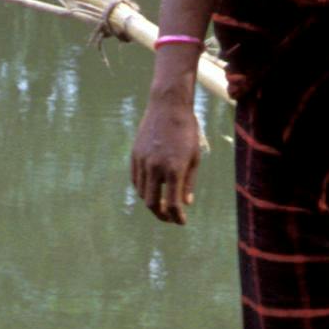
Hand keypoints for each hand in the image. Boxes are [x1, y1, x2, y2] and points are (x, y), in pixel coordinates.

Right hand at [130, 84, 204, 223]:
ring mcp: (142, 161)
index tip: (181, 222)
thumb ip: (188, 183)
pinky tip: (151, 191)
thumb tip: (185, 204)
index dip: (177, 217)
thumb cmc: (187, 131)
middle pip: (152, 203)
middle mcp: (155, 167)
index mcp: (174, 169)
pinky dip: (143, 189)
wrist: (168, 106)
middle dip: (162, 215)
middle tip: (170, 218)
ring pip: (142, 193)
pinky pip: (136, 180)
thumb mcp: (194, 157)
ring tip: (162, 205)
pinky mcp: (135, 155)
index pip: (172, 204)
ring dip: (152, 203)